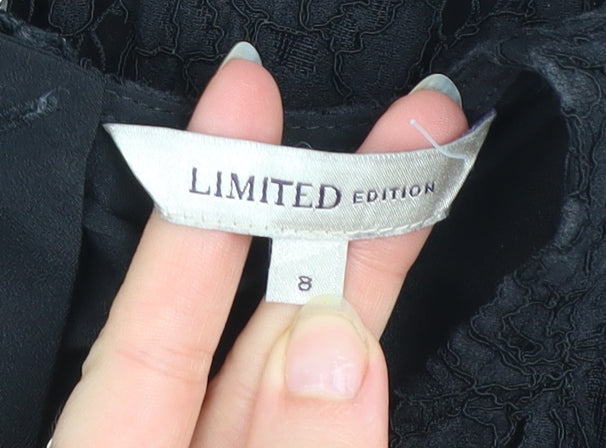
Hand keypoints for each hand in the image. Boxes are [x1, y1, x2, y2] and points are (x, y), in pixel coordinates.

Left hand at [49, 43, 466, 447]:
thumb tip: (335, 345)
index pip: (150, 324)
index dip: (200, 210)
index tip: (242, 102)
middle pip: (246, 323)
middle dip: (317, 221)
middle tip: (385, 135)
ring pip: (305, 361)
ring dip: (362, 278)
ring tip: (415, 190)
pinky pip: (334, 408)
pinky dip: (362, 363)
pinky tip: (381, 314)